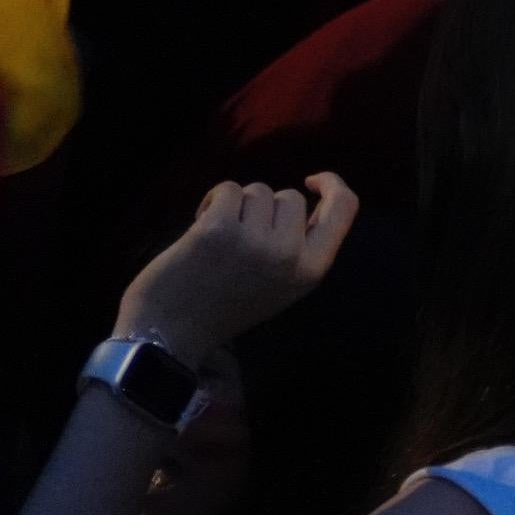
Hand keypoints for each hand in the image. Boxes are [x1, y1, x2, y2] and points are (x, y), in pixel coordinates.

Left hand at [116, 174, 357, 355]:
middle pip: (290, 196)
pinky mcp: (217, 230)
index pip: (344, 207)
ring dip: (238, 205)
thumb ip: (301, 248)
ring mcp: (253, 241)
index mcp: (310, 271)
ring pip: (258, 191)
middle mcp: (288, 255)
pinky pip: (228, 189)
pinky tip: (201, 222)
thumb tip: (308, 201)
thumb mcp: (282, 285)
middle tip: (243, 233)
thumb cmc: (225, 307)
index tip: (311, 181)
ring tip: (220, 233)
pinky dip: (214, 200)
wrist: (169, 333)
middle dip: (266, 207)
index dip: (332, 184)